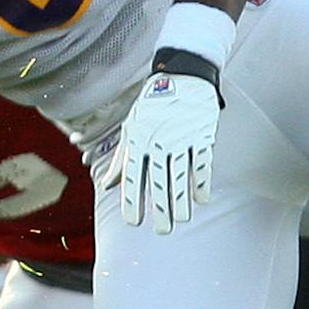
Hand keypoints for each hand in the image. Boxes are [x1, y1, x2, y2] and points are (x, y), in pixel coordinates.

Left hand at [118, 70, 219, 232]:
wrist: (183, 77)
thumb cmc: (152, 107)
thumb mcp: (130, 128)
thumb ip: (121, 158)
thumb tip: (106, 184)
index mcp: (138, 139)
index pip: (133, 174)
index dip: (133, 199)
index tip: (133, 221)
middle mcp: (158, 140)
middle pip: (159, 179)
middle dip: (160, 207)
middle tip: (161, 231)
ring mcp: (182, 138)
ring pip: (181, 174)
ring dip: (181, 200)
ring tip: (180, 220)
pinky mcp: (203, 134)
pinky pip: (202, 162)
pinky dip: (202, 181)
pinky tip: (201, 200)